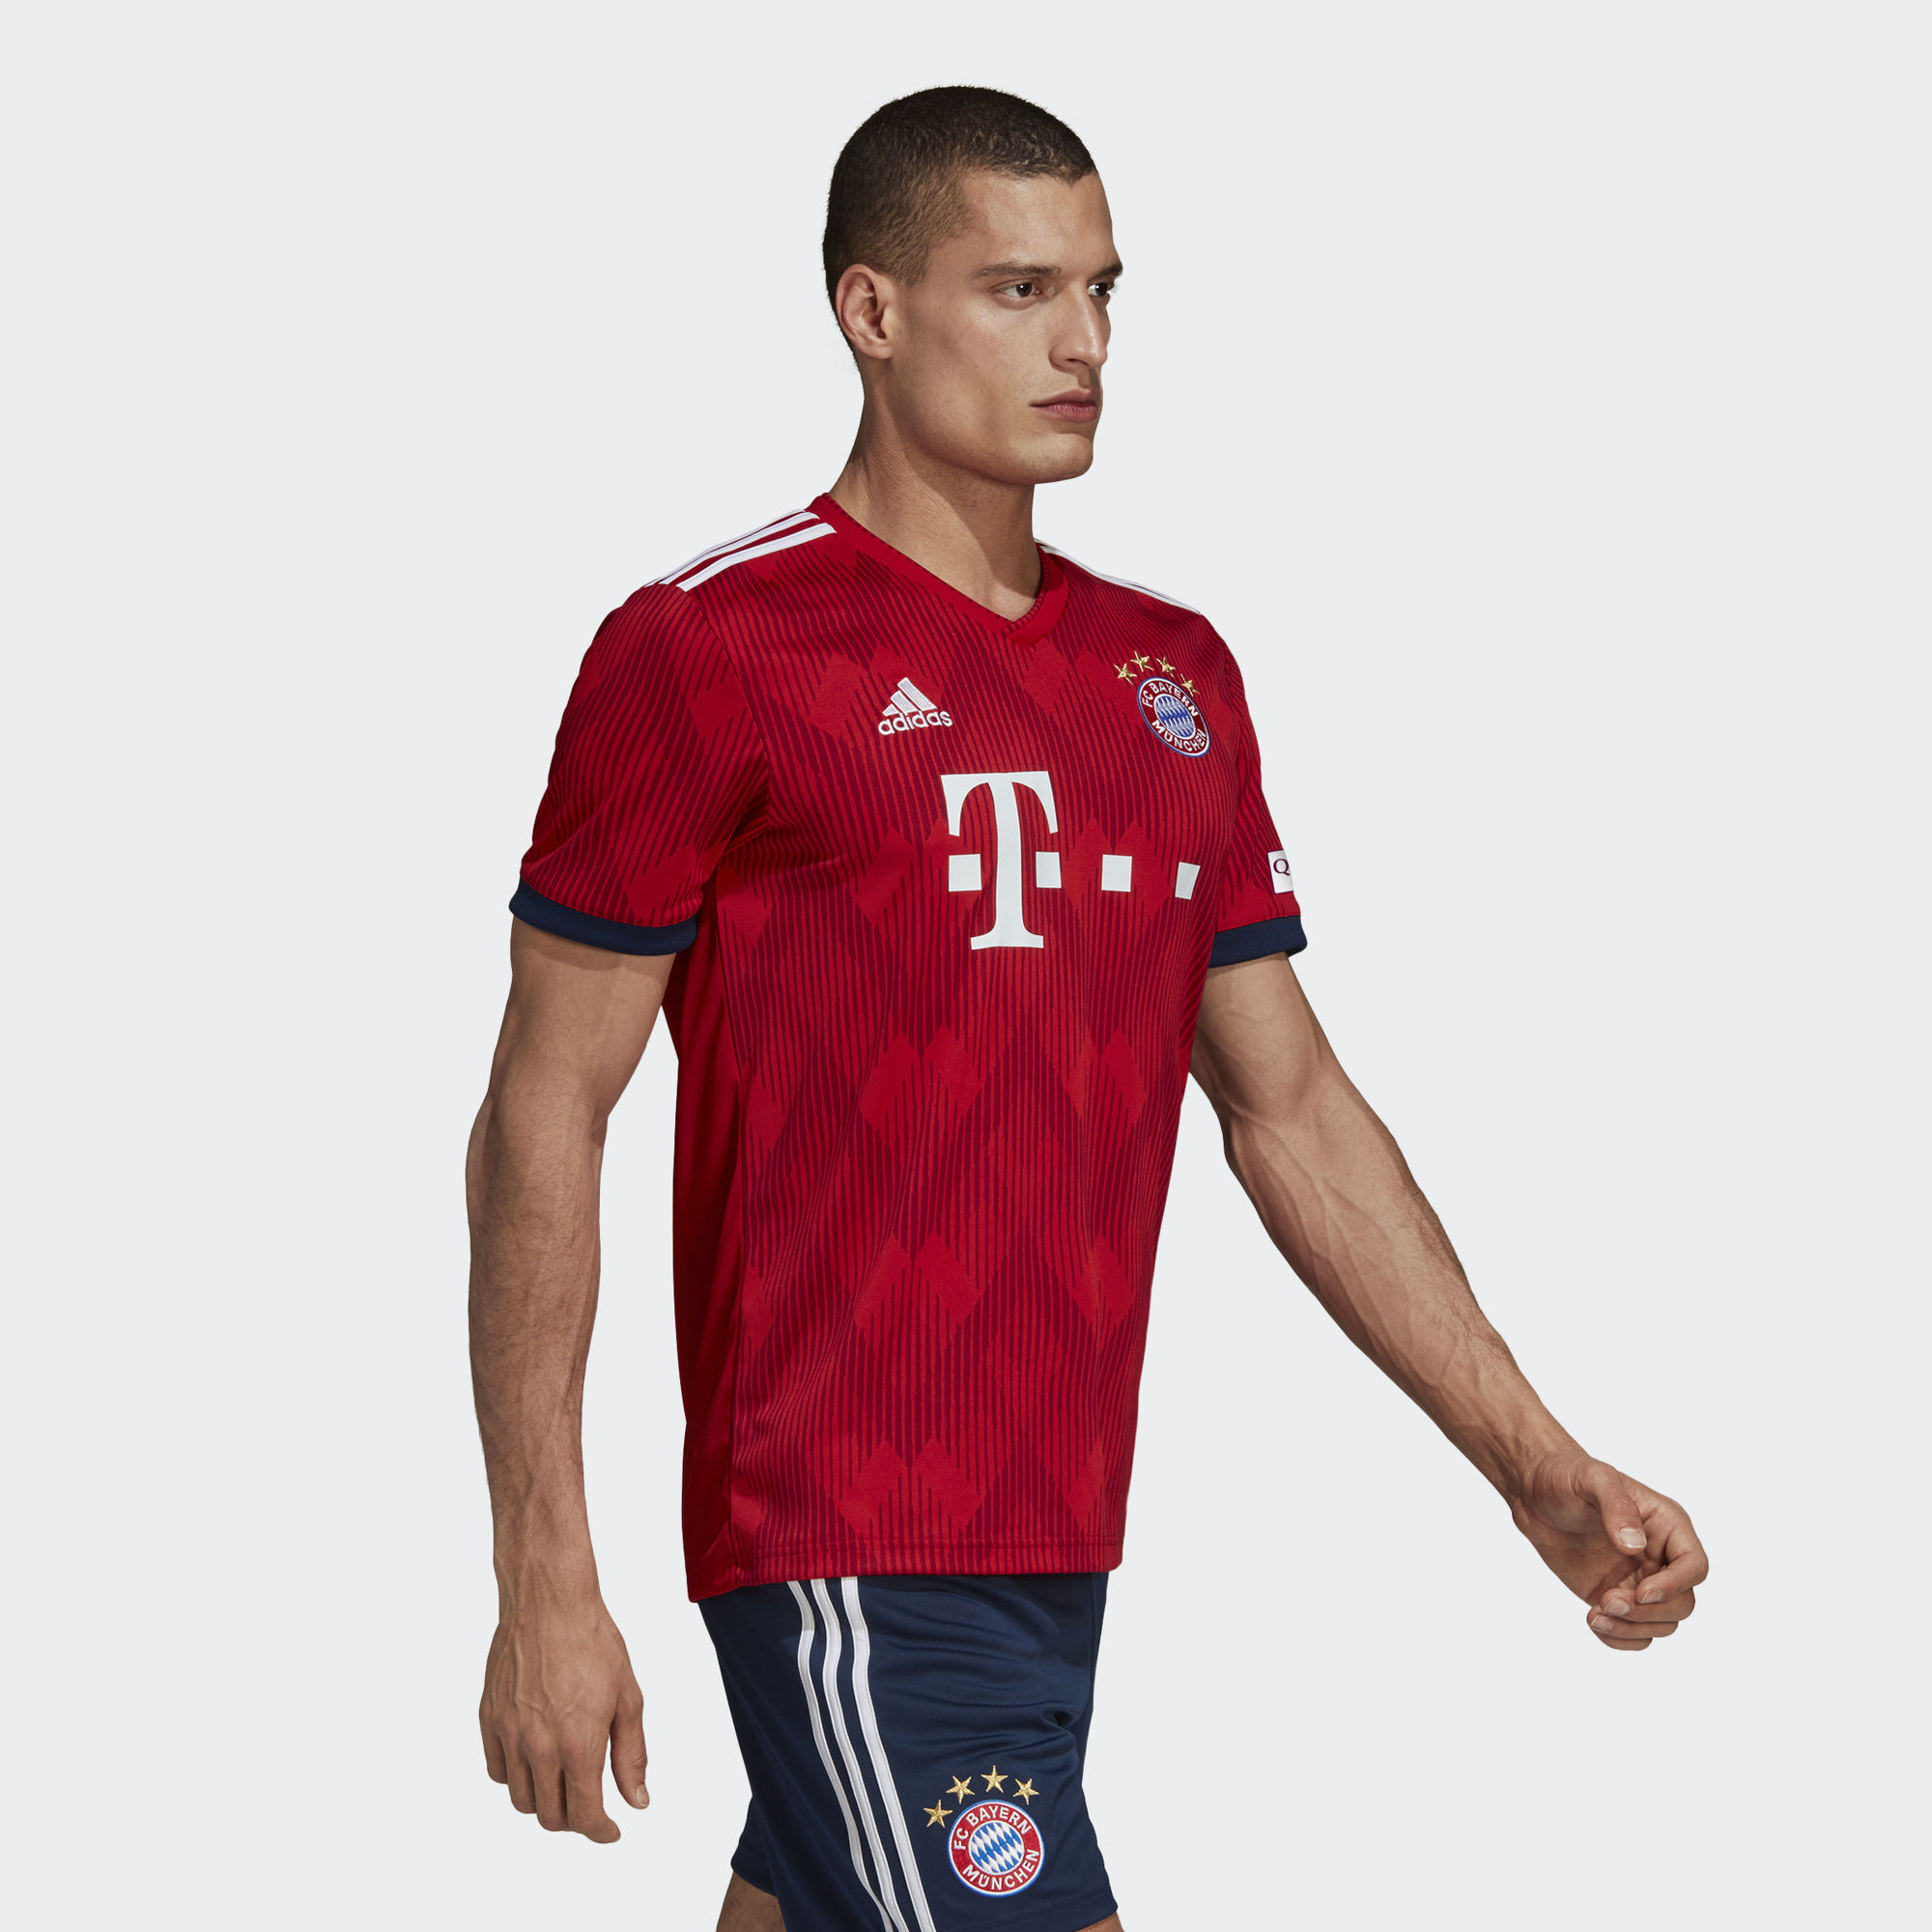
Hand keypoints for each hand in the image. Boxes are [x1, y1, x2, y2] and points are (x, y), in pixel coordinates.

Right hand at [479, 1597, 648, 1839]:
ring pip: (520, 1799)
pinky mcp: (488, 1718)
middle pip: (549, 1816)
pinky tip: (534, 1760)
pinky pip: (497, 1770)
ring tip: (563, 1781)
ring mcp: (509, 1734)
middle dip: (574, 1820)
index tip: (611, 1830)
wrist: (549, 1601)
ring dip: (544, 1801)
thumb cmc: (593, 1642)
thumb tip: (636, 1800)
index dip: (601, 1832)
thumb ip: (632, 1754)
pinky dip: (515, 1776)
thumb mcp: (628, 1698)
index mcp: (578, 1745)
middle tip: (590, 1804)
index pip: (584, 1816)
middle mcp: (538, 1747)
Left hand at [1508, 1453, 1707, 1650]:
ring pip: (1662, 1624)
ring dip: (1632, 1628)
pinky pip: (1636, 1633)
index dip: (1675, 1585)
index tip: (1640, 1591)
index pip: (1694, 1566)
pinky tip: (1594, 1623)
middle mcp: (1661, 1557)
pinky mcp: (1617, 1597)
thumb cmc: (1566, 1477)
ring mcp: (1640, 1580)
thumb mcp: (1591, 1478)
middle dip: (1649, 1612)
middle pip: (1683, 1604)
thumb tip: (1635, 1545)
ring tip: (1594, 1615)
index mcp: (1667, 1525)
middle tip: (1606, 1600)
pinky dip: (1621, 1638)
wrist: (1533, 1494)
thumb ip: (1617, 1506)